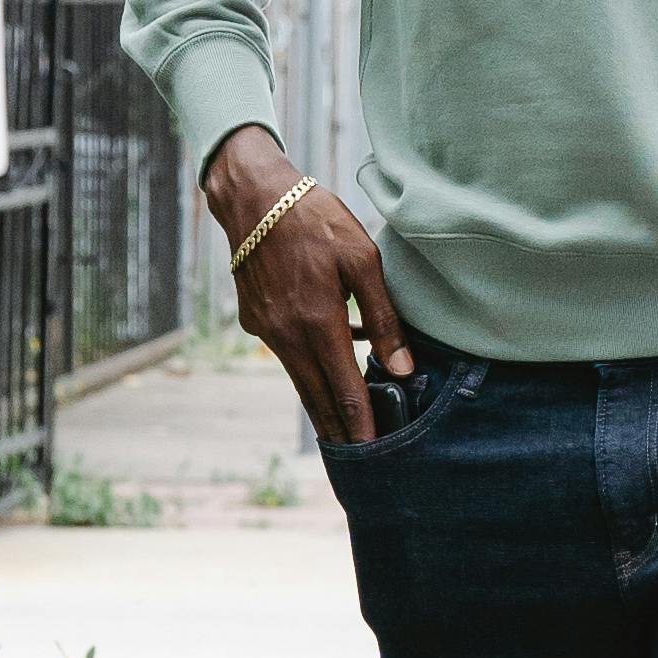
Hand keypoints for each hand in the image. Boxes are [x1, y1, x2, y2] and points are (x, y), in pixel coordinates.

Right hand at [206, 123, 414, 450]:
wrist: (253, 197)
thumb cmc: (315, 219)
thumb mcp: (363, 259)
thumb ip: (384, 317)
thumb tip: (404, 367)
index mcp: (317, 323)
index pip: (344, 390)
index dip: (361, 424)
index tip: (375, 454)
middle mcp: (286, 336)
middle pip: (318, 398)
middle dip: (341, 431)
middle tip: (361, 460)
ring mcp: (265, 331)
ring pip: (300, 381)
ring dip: (323, 406)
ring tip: (346, 430)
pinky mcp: (254, 321)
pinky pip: (287, 355)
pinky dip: (308, 369)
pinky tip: (330, 363)